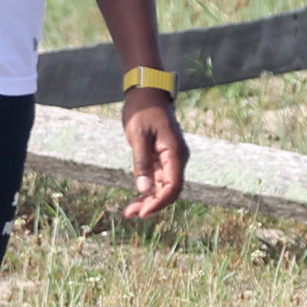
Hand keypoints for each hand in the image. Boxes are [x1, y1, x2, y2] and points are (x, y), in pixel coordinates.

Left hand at [119, 89, 187, 218]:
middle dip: (152, 204)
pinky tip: (135, 198)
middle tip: (131, 214)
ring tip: (129, 211)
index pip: (173, 186)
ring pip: (163, 187)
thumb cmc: (142, 110)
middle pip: (170, 190)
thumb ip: (141, 163)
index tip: (143, 212)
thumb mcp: (138, 136)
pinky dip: (148, 189)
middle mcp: (177, 158)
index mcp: (175, 152)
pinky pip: (158, 179)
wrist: (146, 92)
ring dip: (148, 199)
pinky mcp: (163, 157)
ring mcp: (171, 158)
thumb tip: (144, 189)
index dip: (159, 202)